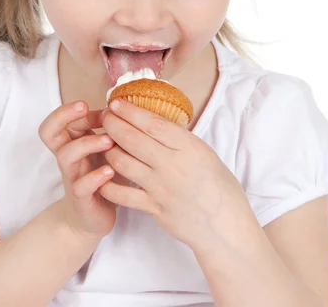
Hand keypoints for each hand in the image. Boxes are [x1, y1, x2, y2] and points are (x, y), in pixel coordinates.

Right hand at [38, 101, 116, 239]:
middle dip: (64, 115)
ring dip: (87, 143)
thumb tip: (123, 108)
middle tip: (84, 107)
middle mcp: (67, 158)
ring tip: (109, 141)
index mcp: (71, 143)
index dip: (77, 109)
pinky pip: (81, 186)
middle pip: (49, 131)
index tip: (104, 108)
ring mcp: (72, 177)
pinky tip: (110, 171)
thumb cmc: (102, 177)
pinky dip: (95, 176)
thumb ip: (110, 131)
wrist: (93, 219)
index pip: (61, 119)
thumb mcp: (106, 150)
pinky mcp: (81, 198)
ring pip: (66, 155)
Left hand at [99, 99, 257, 252]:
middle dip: (113, 124)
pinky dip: (108, 184)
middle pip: (132, 140)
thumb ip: (178, 139)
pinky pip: (122, 194)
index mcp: (188, 148)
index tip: (116, 103)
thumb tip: (153, 122)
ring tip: (104, 142)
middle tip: (105, 116)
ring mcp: (161, 188)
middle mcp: (172, 166)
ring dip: (108, 150)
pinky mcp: (153, 208)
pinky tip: (102, 174)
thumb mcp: (204, 152)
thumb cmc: (217, 185)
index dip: (130, 111)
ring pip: (122, 163)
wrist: (225, 224)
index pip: (153, 123)